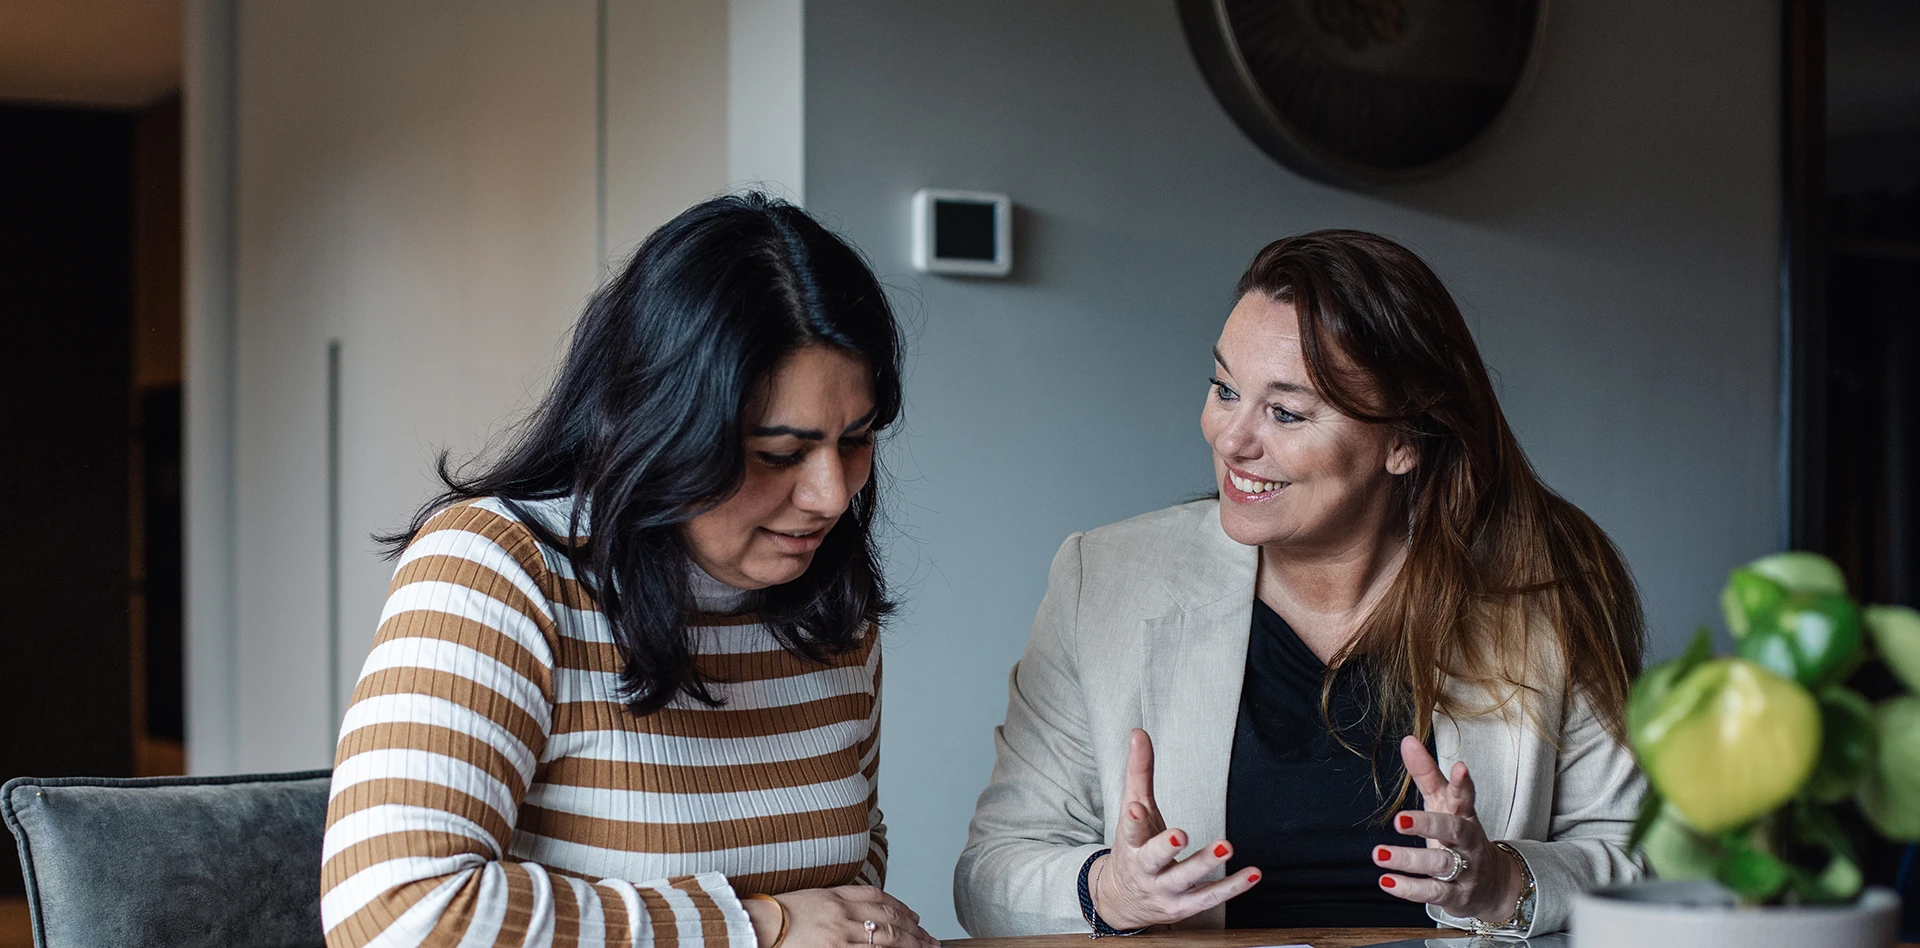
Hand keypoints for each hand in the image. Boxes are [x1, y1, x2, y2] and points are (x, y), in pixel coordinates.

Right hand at [747, 886, 937, 947]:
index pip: (879, 898)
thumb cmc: (776, 915)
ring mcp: (841, 935)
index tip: (913, 915)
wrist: (755, 927)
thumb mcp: (811, 898)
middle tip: (929, 938)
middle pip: (890, 919)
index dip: (901, 906)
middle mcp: (843, 913)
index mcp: (836, 896)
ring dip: (912, 945)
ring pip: (888, 939)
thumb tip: (858, 910)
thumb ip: (836, 901)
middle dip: (914, 929)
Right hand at [1092, 729, 1260, 928]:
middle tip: (1179, 834)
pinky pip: (1209, 897)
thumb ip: (1139, 772)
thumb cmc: (1132, 847)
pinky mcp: (1184, 907)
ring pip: (1185, 879)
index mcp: (1130, 844)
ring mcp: (1164, 890)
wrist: (1122, 900)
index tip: (1137, 808)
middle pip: (1153, 859)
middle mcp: (1145, 870)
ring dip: (1204, 864)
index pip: (1130, 831)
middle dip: (1165, 847)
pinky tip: (1253, 874)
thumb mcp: (1132, 809)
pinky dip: (1232, 887)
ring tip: (1226, 846)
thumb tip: (1139, 733)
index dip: (1134, 821)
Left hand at [1371, 736, 1525, 922]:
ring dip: (1408, 860)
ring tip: (1378, 854)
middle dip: (1428, 824)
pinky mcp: (1456, 895)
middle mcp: (1467, 841)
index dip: (1463, 783)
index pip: (1465, 796)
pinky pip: (1433, 893)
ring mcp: (1465, 869)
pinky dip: (1409, 889)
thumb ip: (1426, 774)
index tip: (1460, 767)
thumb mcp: (1444, 803)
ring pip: (1440, 864)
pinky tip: (1386, 881)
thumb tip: (1408, 740)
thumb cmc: (1459, 835)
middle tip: (1400, 820)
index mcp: (1463, 814)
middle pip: (1452, 830)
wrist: (1493, 884)